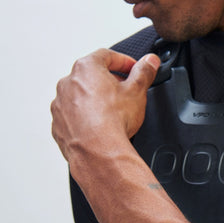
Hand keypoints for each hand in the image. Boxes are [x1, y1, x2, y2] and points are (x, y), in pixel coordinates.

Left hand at [51, 49, 159, 164]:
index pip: (107, 56)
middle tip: (124, 94)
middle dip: (108, 83)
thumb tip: (150, 62)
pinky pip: (73, 118)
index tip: (133, 69)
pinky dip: (84, 120)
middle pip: (91, 77)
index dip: (124, 62)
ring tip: (111, 114)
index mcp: (86, 68)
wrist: (99, 151)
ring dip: (94, 102)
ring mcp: (60, 104)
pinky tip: (99, 129)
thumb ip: (144, 72)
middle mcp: (68, 83)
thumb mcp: (137, 92)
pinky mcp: (58, 125)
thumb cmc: (114, 121)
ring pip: (80, 98)